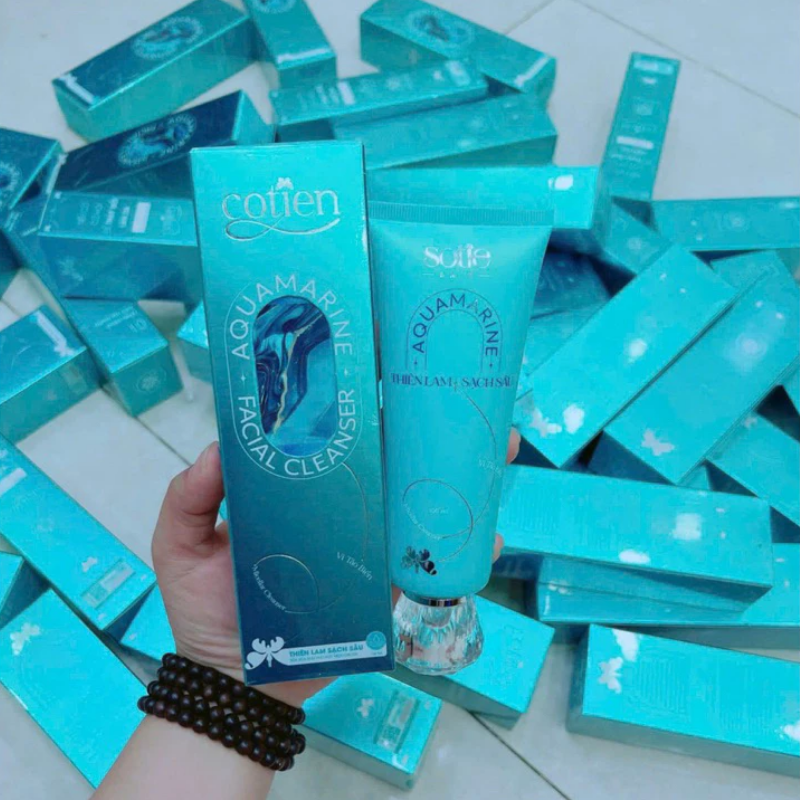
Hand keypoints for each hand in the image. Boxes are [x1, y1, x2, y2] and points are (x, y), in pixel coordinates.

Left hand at [152, 430, 520, 706]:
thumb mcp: (181, 546)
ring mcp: (369, 548)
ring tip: (499, 448)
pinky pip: (430, 566)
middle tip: (465, 398)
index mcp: (302, 489)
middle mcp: (343, 509)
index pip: (337, 435)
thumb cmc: (206, 609)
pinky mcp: (387, 589)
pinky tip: (488, 532)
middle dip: (434, 426)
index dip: (364, 399)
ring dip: (463, 476)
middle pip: (392, 459)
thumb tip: (219, 447)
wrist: (237, 682)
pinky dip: (462, 551)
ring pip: (421, 503)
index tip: (392, 362)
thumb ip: (189, 498)